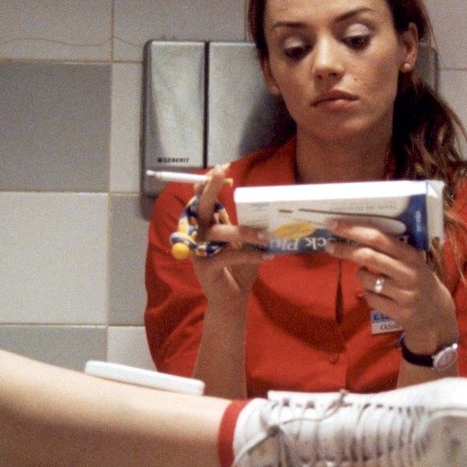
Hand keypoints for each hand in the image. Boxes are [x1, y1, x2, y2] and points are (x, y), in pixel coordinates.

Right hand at [186, 165, 268, 308]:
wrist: (234, 299)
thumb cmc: (240, 269)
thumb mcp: (248, 244)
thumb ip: (250, 227)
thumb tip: (267, 209)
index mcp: (210, 226)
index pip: (205, 199)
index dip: (210, 183)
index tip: (223, 167)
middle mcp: (200, 235)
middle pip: (201, 207)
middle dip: (211, 188)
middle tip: (221, 172)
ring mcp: (199, 251)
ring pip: (218, 232)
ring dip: (244, 233)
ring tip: (266, 238)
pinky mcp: (204, 267)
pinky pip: (227, 255)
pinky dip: (248, 256)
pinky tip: (266, 258)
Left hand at [324, 219, 457, 353]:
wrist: (436, 314)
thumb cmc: (418, 280)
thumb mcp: (412, 261)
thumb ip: (391, 249)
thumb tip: (355, 233)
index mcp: (411, 255)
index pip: (379, 237)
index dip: (354, 229)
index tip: (334, 223)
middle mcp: (408, 272)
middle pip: (369, 256)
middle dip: (345, 249)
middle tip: (330, 245)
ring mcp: (404, 294)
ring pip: (366, 279)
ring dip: (361, 275)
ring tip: (369, 275)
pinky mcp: (399, 312)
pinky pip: (370, 298)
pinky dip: (368, 294)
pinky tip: (378, 293)